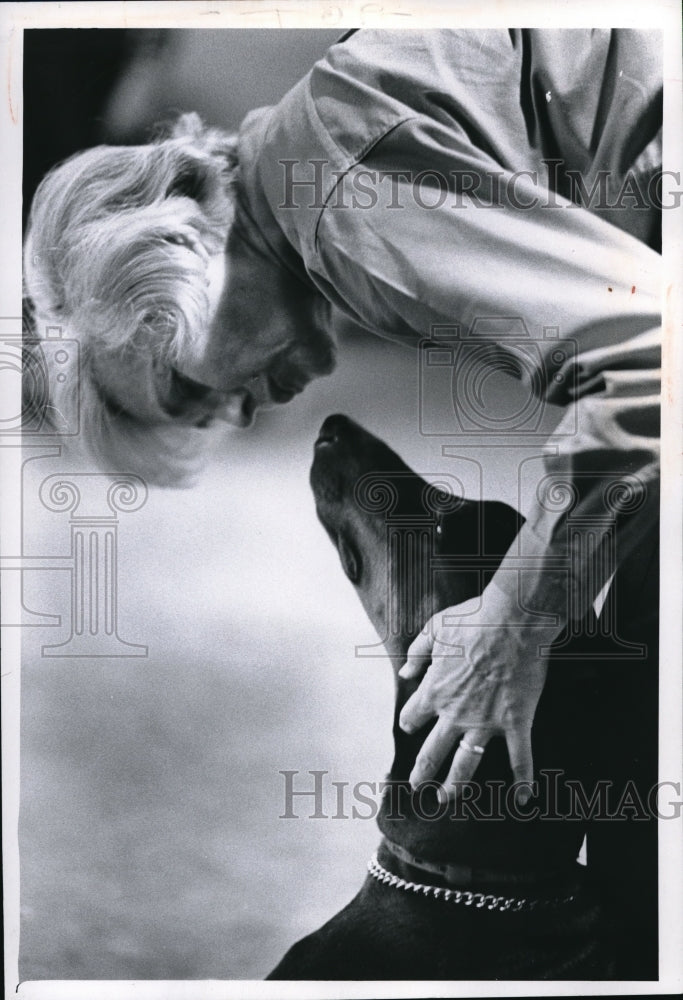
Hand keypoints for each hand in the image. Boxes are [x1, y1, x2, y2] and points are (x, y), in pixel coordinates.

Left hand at [399, 587, 553, 804]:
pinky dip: (523, 781)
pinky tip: (523, 799)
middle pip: (432, 752)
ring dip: (455, 786)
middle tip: (417, 785)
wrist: (513, 622)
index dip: (409, 722)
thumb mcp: (435, 629)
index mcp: (434, 691)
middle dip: (422, 771)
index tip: (410, 725)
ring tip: (447, 799)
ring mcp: (485, 723)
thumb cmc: (474, 621)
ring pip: (466, 764)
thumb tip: (404, 674)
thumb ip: (417, 653)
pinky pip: (520, 758)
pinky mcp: (515, 723)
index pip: (412, 717)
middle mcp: (455, 714)